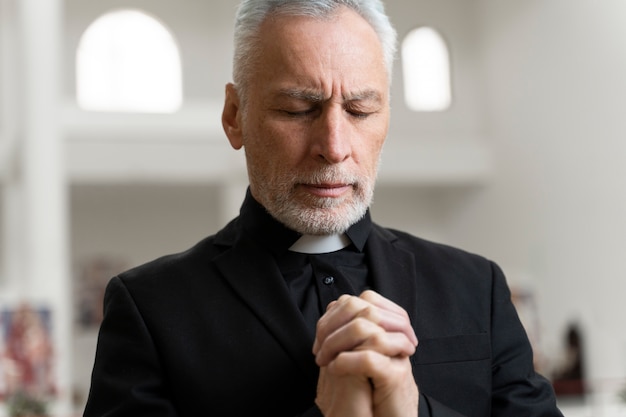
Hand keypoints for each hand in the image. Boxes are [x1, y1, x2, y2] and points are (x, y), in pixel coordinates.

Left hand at [313, 290, 418, 416]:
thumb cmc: (376, 392)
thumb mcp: (361, 356)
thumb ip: (352, 333)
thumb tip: (330, 309)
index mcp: (388, 329)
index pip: (360, 300)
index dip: (335, 313)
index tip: (320, 338)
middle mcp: (396, 337)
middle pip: (363, 308)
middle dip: (332, 325)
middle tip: (319, 349)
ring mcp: (398, 355)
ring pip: (364, 328)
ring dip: (334, 342)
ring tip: (325, 360)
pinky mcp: (396, 377)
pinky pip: (368, 359)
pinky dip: (346, 361)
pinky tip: (336, 369)